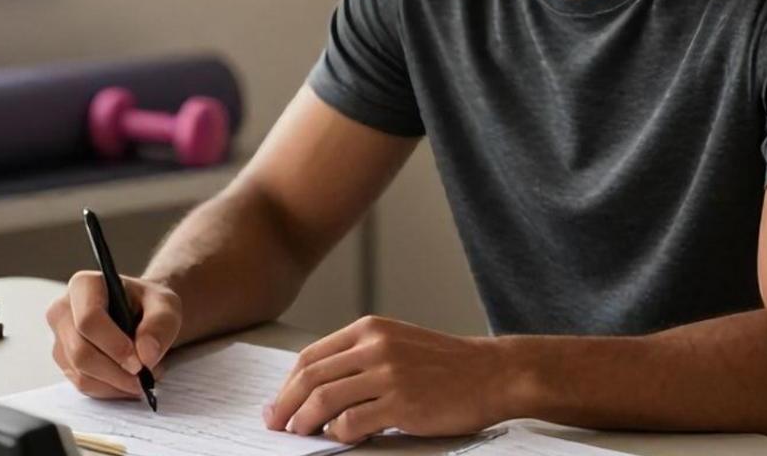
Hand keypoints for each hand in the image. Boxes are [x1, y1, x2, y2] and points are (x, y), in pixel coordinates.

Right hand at [46, 271, 181, 398]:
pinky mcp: (65, 362)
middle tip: (145, 376)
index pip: (88, 319)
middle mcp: (63, 311)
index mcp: (84, 285)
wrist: (142, 314)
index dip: (114, 345)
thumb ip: (160, 324)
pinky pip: (84, 385)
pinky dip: (110, 389)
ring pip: (81, 374)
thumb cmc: (149, 304)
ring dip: (116, 383)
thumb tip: (146, 354)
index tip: (139, 362)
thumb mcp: (166, 305)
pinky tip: (129, 380)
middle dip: (116, 371)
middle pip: (81, 352)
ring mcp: (60, 339)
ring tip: (144, 375)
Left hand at [264, 315, 505, 443]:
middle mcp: (374, 346)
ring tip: (299, 435)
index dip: (287, 384)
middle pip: (310, 377)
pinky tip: (342, 437)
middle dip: (284, 405)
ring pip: (324, 400)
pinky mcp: (401, 403)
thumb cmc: (446, 364)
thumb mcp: (398, 343)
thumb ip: (361, 357)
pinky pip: (352, 423)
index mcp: (369, 329)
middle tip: (274, 425)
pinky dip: (339, 434)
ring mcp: (387, 373)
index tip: (277, 404)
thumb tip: (318, 388)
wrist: (492, 372)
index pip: (311, 356)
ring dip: (303, 422)